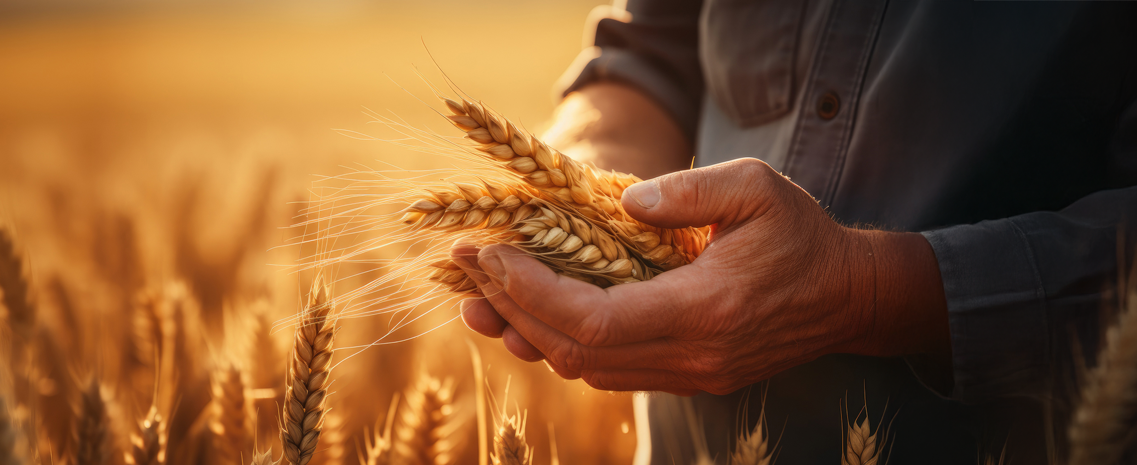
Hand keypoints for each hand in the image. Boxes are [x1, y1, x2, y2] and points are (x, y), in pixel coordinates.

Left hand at [453, 158, 949, 394]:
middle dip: (511, 309)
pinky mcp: (683, 378)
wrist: (849, 296)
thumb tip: (619, 199)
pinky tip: (526, 315)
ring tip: (477, 297)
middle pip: (575, 352)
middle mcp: (691, 356)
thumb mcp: (757, 189)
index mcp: (705, 310)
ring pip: (585, 369)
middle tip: (465, 269)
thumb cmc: (801, 234)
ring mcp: (687, 375)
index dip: (531, 293)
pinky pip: (606, 370)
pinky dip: (560, 343)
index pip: (594, 320)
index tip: (490, 255)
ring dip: (526, 333)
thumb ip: (689, 192)